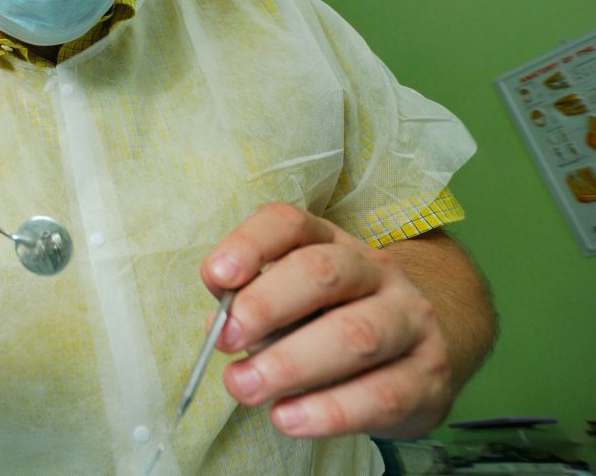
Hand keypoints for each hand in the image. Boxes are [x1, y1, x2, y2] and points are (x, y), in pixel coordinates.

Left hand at [201, 204, 454, 438]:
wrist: (419, 355)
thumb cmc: (330, 324)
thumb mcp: (288, 303)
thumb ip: (252, 305)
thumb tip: (219, 322)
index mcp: (330, 243)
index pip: (290, 225)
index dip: (250, 245)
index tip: (216, 275)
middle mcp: (375, 272)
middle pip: (323, 272)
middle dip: (266, 306)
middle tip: (224, 340)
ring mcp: (410, 321)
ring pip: (356, 335)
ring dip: (290, 364)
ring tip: (245, 386)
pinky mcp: (429, 377)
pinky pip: (382, 394)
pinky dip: (329, 411)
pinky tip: (288, 418)